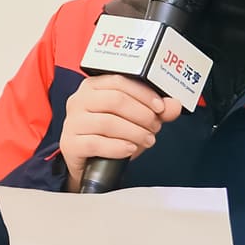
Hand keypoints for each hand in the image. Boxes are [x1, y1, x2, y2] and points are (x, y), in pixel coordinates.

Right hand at [58, 76, 183, 191]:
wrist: (89, 163)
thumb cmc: (111, 135)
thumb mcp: (136, 120)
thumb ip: (156, 111)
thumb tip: (175, 105)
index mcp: (93, 86)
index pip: (119, 81)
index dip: (143, 94)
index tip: (160, 107)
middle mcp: (78, 100)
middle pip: (115, 100)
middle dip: (141, 114)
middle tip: (155, 127)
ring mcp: (72, 122)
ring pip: (107, 123)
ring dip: (134, 132)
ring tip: (148, 140)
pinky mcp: (70, 144)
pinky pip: (95, 143)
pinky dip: (118, 147)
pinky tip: (130, 149)